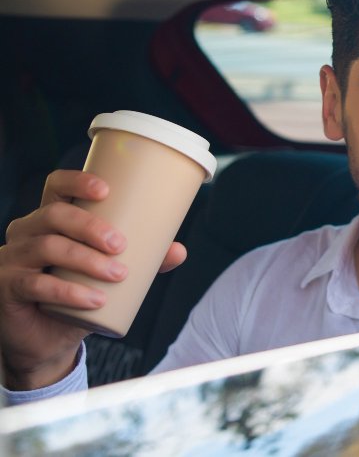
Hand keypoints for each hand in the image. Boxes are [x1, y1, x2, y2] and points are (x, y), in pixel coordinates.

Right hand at [0, 170, 186, 390]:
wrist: (47, 338)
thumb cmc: (79, 293)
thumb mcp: (111, 274)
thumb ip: (144, 260)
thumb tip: (179, 250)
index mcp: (51, 219)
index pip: (55, 187)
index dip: (76, 181)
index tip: (106, 190)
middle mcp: (27, 232)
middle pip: (54, 214)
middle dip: (90, 225)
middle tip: (121, 244)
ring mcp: (12, 259)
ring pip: (47, 246)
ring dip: (87, 259)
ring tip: (118, 274)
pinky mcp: (7, 287)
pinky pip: (36, 284)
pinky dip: (69, 292)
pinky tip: (95, 300)